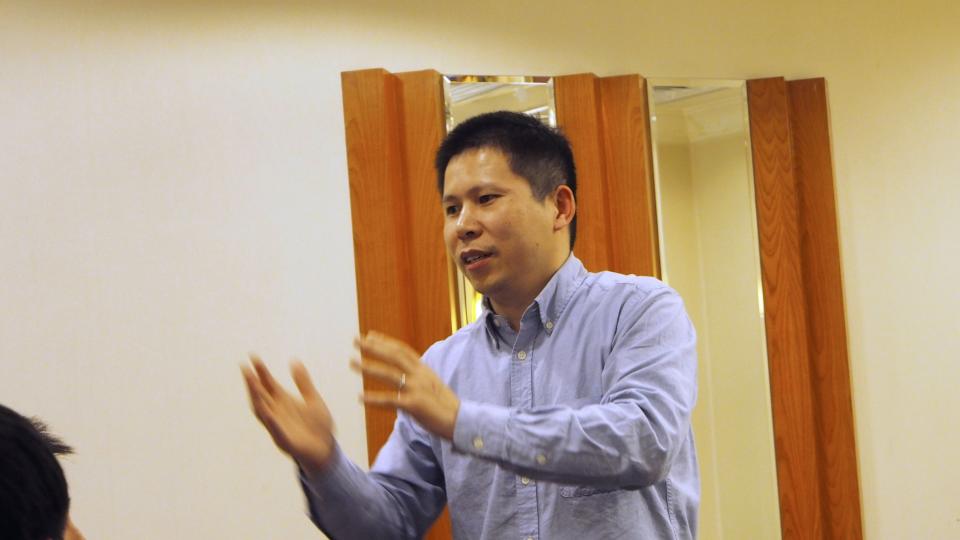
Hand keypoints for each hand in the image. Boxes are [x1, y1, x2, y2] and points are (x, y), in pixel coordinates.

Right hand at [241, 355, 334, 476]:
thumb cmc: (318, 425)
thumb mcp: (313, 399)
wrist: (326, 450)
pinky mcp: (287, 442)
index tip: (253, 357)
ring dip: (257, 400)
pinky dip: (273, 424)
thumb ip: (303, 382)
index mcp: (284, 402)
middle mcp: (278, 413)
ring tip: (253, 385)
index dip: (261, 371)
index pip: (268, 384)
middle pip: (262, 396)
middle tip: (245, 368)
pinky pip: (278, 432)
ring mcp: (280, 427)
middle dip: (253, 383)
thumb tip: (294, 361)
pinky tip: (269, 415)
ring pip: (264, 412)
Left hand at [352, 331, 459, 439]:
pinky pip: (390, 400)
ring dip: (369, 367)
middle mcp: (419, 375)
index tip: (370, 336)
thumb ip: (418, 378)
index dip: (385, 342)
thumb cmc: (446, 406)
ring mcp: (417, 388)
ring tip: (352, 362)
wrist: (461, 421)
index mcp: (424, 369)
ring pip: (389, 374)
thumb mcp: (432, 385)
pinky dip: (374, 399)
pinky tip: (361, 397)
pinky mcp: (414, 404)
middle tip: (355, 340)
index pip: (402, 350)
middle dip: (373, 347)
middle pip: (393, 356)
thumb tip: (404, 375)